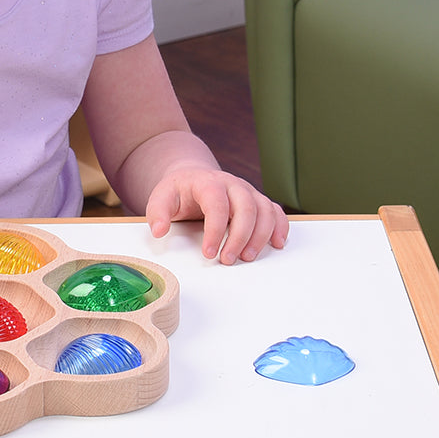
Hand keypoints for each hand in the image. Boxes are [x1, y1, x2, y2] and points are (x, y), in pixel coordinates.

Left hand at [145, 166, 288, 263]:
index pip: (216, 204)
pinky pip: (275, 211)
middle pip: (246, 207)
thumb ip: (158, 212)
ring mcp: (247, 191)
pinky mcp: (257, 200)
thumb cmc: (178, 191)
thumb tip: (159, 230)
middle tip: (228, 260)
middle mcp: (231, 184)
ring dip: (260, 236)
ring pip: (264, 210)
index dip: (215, 230)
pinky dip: (280, 227)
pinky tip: (277, 244)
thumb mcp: (161, 197)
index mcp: (207, 182)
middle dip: (239, 237)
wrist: (192, 178)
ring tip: (247, 257)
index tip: (208, 253)